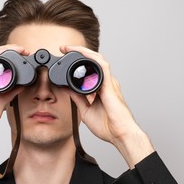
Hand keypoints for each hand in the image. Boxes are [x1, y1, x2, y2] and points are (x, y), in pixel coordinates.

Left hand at [61, 45, 153, 167]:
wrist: (119, 134)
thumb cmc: (107, 125)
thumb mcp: (85, 110)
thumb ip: (77, 98)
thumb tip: (66, 88)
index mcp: (99, 89)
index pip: (88, 70)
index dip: (77, 62)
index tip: (63, 58)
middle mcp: (105, 83)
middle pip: (92, 61)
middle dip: (78, 52)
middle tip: (63, 49)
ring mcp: (109, 83)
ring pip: (97, 60)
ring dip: (83, 52)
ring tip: (70, 48)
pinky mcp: (110, 85)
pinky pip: (102, 66)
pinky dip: (92, 58)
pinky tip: (83, 54)